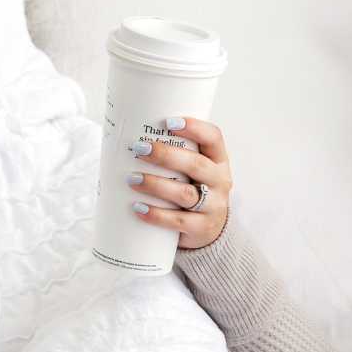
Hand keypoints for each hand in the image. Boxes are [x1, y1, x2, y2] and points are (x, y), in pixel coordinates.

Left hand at [128, 117, 231, 249]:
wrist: (209, 229)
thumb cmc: (194, 189)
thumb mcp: (194, 171)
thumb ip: (176, 155)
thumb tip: (133, 138)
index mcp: (218, 161)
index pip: (213, 138)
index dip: (195, 128)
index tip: (169, 122)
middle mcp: (219, 181)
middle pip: (195, 164)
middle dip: (166, 155)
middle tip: (139, 148)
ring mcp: (213, 206)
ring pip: (184, 193)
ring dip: (155, 184)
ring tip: (132, 179)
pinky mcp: (201, 227)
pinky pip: (178, 221)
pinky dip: (156, 214)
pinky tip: (139, 208)